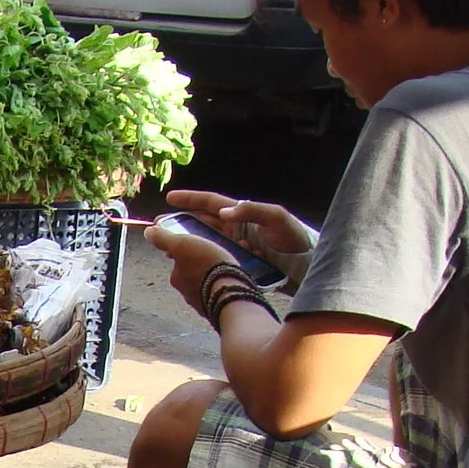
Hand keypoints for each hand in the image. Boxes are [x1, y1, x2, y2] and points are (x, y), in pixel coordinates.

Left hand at [146, 217, 246, 323]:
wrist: (231, 294)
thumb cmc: (205, 266)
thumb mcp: (181, 244)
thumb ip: (163, 238)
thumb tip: (148, 232)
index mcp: (177, 278)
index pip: (178, 261)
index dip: (187, 250)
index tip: (198, 243)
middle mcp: (187, 293)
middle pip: (192, 273)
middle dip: (200, 264)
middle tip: (214, 253)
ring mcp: (204, 302)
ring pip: (206, 283)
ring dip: (213, 274)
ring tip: (226, 264)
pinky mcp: (220, 306)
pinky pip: (221, 292)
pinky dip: (224, 284)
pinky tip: (233, 278)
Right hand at [169, 189, 314, 275]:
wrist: (307, 264)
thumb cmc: (294, 237)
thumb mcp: (276, 219)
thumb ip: (252, 210)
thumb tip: (224, 211)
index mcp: (241, 213)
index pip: (211, 202)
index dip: (191, 199)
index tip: (170, 199)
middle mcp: (235, 228)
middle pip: (202, 222)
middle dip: (182, 224)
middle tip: (161, 228)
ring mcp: (235, 246)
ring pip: (206, 242)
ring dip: (191, 245)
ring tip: (172, 251)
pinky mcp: (238, 263)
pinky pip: (216, 260)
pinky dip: (206, 262)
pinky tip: (195, 268)